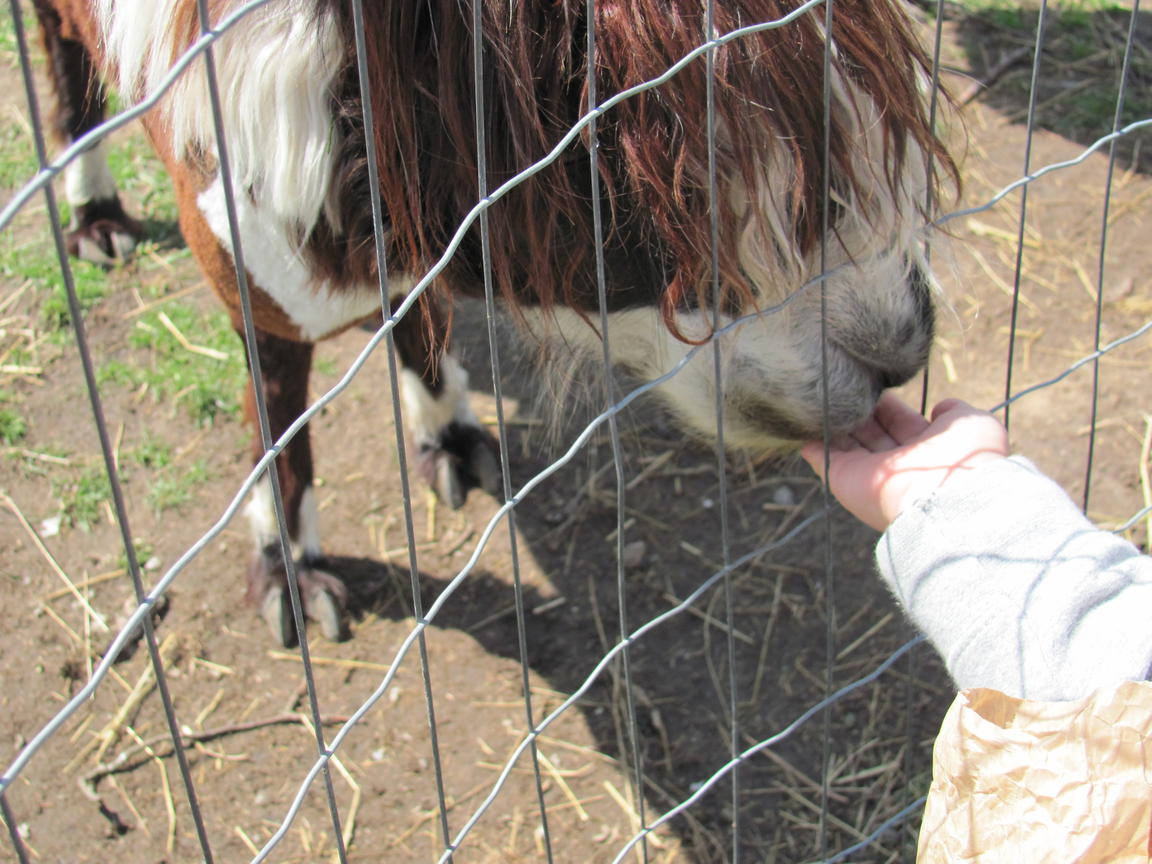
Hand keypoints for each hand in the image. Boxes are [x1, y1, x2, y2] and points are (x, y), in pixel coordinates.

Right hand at [801, 394, 1009, 531]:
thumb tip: (940, 407)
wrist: (945, 498)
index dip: (888, 404)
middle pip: (871, 430)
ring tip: (822, 393)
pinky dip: (811, 442)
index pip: (900, 420)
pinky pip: (823, 457)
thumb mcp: (973, 423)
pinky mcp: (844, 479)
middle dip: (860, 408)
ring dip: (836, 420)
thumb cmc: (965, 459)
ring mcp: (868, 472)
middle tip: (848, 382)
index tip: (876, 383)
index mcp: (926, 448)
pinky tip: (802, 421)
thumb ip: (955, 411)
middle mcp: (896, 461)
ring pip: (847, 441)